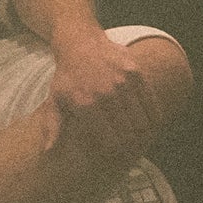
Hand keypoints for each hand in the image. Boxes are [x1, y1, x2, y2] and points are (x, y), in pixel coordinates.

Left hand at [48, 27, 162, 148]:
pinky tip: (151, 126)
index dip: (116, 155)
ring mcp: (123, 82)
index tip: (117, 159)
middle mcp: (106, 94)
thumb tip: (48, 151)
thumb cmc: (67, 76)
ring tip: (143, 143)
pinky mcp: (136, 73)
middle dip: (132, 149)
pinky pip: (151, 103)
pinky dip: (154, 118)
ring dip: (145, 137)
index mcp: (85, 105)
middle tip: (132, 154)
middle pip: (129, 135)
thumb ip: (53, 127)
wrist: (81, 42)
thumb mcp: (54, 100)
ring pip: (143, 122)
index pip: (110, 142)